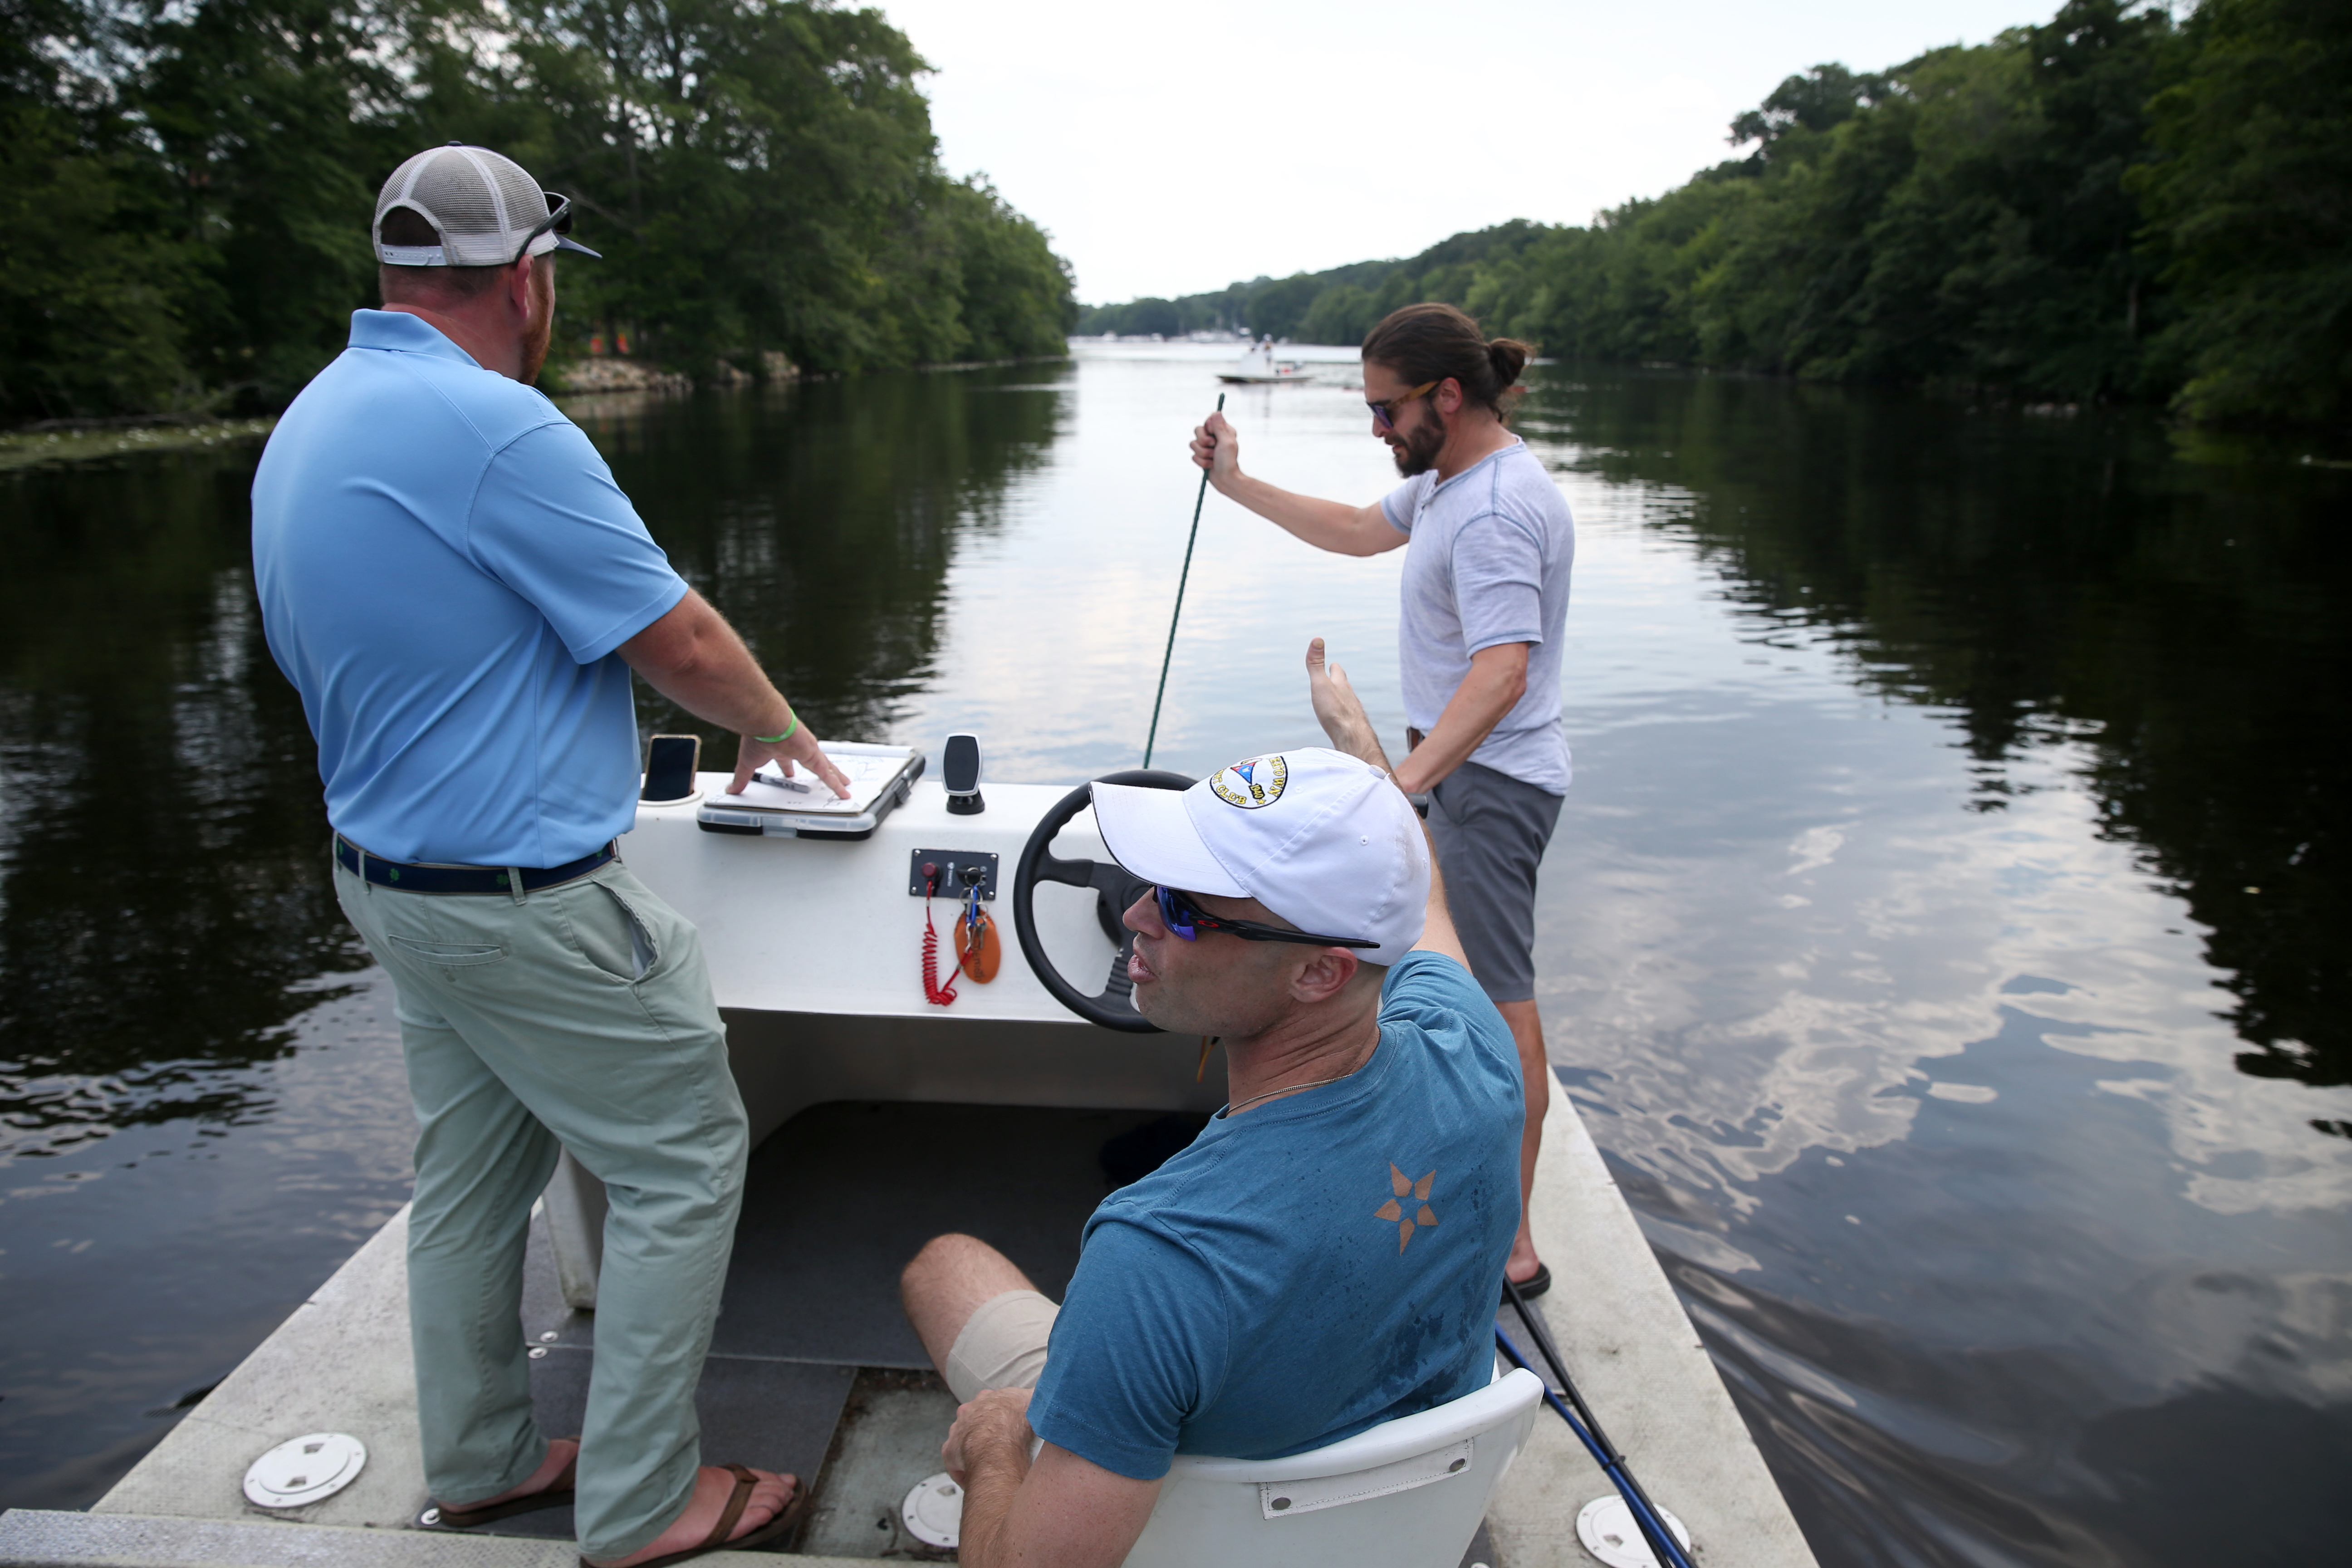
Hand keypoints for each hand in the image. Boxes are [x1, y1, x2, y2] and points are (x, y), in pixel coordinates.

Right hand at [728, 720, 853, 796]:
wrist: (767, 721)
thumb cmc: (756, 736)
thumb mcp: (748, 763)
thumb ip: (741, 778)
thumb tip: (730, 790)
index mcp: (780, 748)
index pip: (786, 760)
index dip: (788, 768)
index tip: (790, 773)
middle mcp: (797, 748)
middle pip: (812, 763)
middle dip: (819, 770)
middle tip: (827, 777)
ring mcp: (808, 751)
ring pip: (825, 767)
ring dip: (835, 776)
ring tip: (845, 784)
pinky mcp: (815, 755)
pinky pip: (829, 773)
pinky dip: (837, 783)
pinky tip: (844, 790)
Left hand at [942, 1387, 1034, 1487]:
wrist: (1001, 1440)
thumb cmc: (1018, 1420)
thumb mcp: (1034, 1400)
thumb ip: (1037, 1397)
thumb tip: (1045, 1395)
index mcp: (988, 1398)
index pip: (991, 1406)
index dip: (1000, 1419)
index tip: (1008, 1429)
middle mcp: (969, 1411)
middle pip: (974, 1421)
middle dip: (984, 1433)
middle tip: (999, 1448)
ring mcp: (957, 1430)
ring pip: (963, 1441)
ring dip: (973, 1452)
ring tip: (989, 1465)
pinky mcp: (950, 1451)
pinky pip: (955, 1464)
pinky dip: (963, 1473)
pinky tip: (975, 1480)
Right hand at [1189, 411, 1239, 487]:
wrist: (1226, 480)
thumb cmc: (1228, 461)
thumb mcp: (1226, 441)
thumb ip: (1219, 426)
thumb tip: (1217, 411)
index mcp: (1223, 431)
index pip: (1208, 420)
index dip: (1208, 428)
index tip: (1214, 436)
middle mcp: (1215, 437)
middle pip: (1197, 430)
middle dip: (1203, 441)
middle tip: (1213, 447)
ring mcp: (1207, 447)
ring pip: (1193, 444)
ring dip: (1203, 454)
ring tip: (1213, 459)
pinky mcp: (1202, 457)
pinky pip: (1193, 455)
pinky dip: (1201, 462)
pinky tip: (1210, 465)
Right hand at [1306, 637, 1382, 765]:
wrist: (1352, 737)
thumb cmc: (1335, 710)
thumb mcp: (1320, 684)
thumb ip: (1316, 664)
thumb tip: (1317, 639)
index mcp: (1341, 684)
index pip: (1338, 671)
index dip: (1334, 667)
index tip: (1333, 664)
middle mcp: (1350, 696)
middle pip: (1344, 685)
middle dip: (1339, 681)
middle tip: (1336, 678)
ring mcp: (1353, 711)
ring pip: (1347, 701)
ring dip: (1342, 698)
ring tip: (1338, 699)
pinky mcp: (1354, 725)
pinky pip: (1348, 717)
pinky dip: (1343, 714)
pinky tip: (1342, 721)